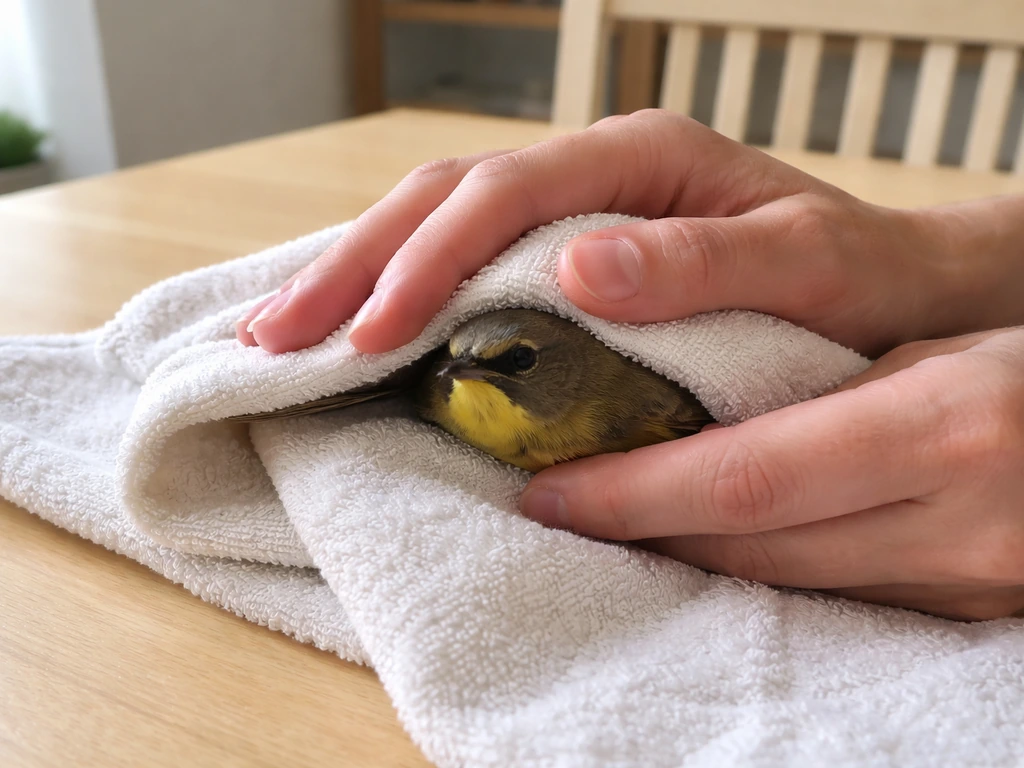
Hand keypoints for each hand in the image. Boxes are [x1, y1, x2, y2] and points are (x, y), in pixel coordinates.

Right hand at [235, 109, 1023, 357]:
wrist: (881, 284)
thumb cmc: (849, 276)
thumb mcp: (800, 265)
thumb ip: (698, 264)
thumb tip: (579, 267)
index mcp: (637, 157)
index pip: (506, 194)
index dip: (430, 260)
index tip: (373, 332)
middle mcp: (590, 171)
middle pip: (444, 197)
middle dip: (354, 266)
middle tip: (275, 336)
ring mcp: (569, 207)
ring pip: (435, 218)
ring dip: (353, 274)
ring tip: (279, 330)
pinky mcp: (561, 248)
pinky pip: (460, 254)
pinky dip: (396, 288)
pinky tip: (350, 320)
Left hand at [520, 327, 1023, 620]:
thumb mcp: (944, 345)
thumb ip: (829, 386)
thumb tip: (690, 412)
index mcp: (950, 427)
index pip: (749, 476)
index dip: (636, 492)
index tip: (551, 489)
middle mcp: (961, 522)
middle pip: (754, 545)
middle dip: (641, 534)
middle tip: (553, 509)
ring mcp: (969, 583)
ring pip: (784, 583)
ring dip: (685, 560)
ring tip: (607, 527)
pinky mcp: (970, 613)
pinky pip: (832, 598)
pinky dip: (754, 574)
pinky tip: (702, 549)